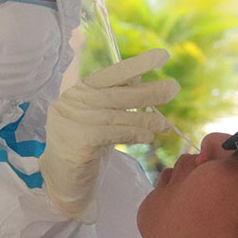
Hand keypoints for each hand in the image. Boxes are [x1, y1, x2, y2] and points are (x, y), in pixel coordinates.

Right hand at [39, 48, 178, 221]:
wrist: (64, 181)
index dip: (136, 64)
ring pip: (114, 116)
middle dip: (147, 92)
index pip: (110, 74)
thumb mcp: (103, 119)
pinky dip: (131, 134)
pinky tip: (148, 137)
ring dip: (144, 119)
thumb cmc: (88, 147)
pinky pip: (109, 134)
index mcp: (80, 91)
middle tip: (173, 88)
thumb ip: (117, 98)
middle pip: (114, 94)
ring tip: (165, 125)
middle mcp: (72, 102)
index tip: (162, 56)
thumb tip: (142, 78)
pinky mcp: (74, 143)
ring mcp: (70, 122)